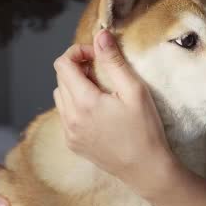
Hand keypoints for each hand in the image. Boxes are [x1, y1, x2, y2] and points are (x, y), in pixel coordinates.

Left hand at [52, 30, 174, 190]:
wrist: (146, 170)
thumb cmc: (145, 130)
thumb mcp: (134, 91)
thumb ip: (113, 61)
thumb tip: (100, 35)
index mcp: (83, 102)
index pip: (63, 64)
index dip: (78, 52)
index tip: (97, 56)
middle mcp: (69, 118)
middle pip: (60, 78)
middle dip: (78, 68)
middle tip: (103, 72)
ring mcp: (69, 133)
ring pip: (60, 96)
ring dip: (75, 86)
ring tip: (100, 91)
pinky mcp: (73, 144)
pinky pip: (65, 115)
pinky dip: (76, 105)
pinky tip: (98, 111)